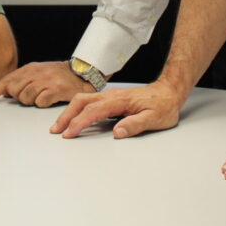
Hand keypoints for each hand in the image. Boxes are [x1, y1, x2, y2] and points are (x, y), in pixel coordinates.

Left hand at [0, 61, 94, 106]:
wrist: (82, 74)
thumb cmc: (59, 76)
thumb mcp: (39, 72)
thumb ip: (22, 80)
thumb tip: (5, 91)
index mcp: (30, 68)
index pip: (7, 80)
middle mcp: (37, 72)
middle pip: (14, 90)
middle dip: (18, 97)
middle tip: (31, 95)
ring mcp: (46, 80)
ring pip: (25, 97)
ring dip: (31, 101)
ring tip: (42, 97)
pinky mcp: (56, 89)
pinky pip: (40, 102)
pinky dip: (42, 104)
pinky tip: (50, 99)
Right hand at [50, 81, 183, 137]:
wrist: (168, 92)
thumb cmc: (163, 106)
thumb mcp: (154, 119)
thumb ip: (135, 125)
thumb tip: (117, 132)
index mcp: (119, 101)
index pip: (94, 111)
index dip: (79, 122)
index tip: (69, 134)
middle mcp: (111, 96)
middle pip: (82, 102)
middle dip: (66, 116)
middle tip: (56, 130)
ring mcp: (110, 96)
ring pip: (83, 100)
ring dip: (69, 112)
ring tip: (60, 126)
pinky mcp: (111, 99)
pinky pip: (89, 102)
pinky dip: (77, 109)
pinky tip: (74, 118)